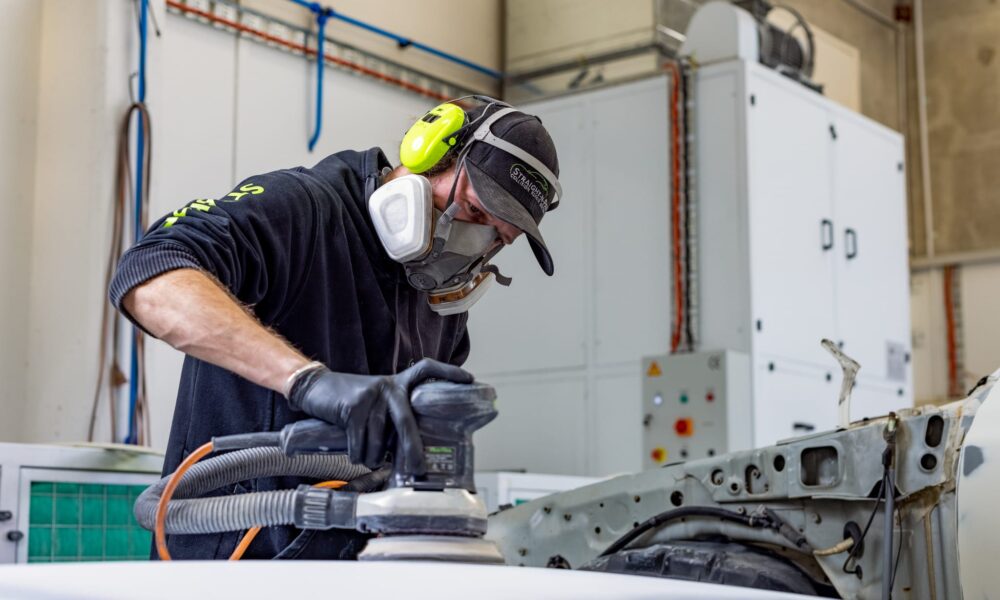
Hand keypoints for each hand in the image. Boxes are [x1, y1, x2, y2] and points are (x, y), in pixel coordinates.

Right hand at [286, 359, 473, 471]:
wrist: (315, 388)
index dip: (449, 372)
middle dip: (413, 450)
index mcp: (397, 384)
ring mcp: (371, 397)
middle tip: (418, 469)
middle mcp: (389, 387)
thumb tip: (410, 448)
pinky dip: (357, 455)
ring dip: (372, 457)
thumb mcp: (376, 400)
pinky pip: (360, 445)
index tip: (470, 379)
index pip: (428, 369)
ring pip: (379, 442)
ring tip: (367, 455)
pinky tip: (354, 452)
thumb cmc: (350, 401)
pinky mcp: (353, 408)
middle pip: (407, 423)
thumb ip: (393, 415)